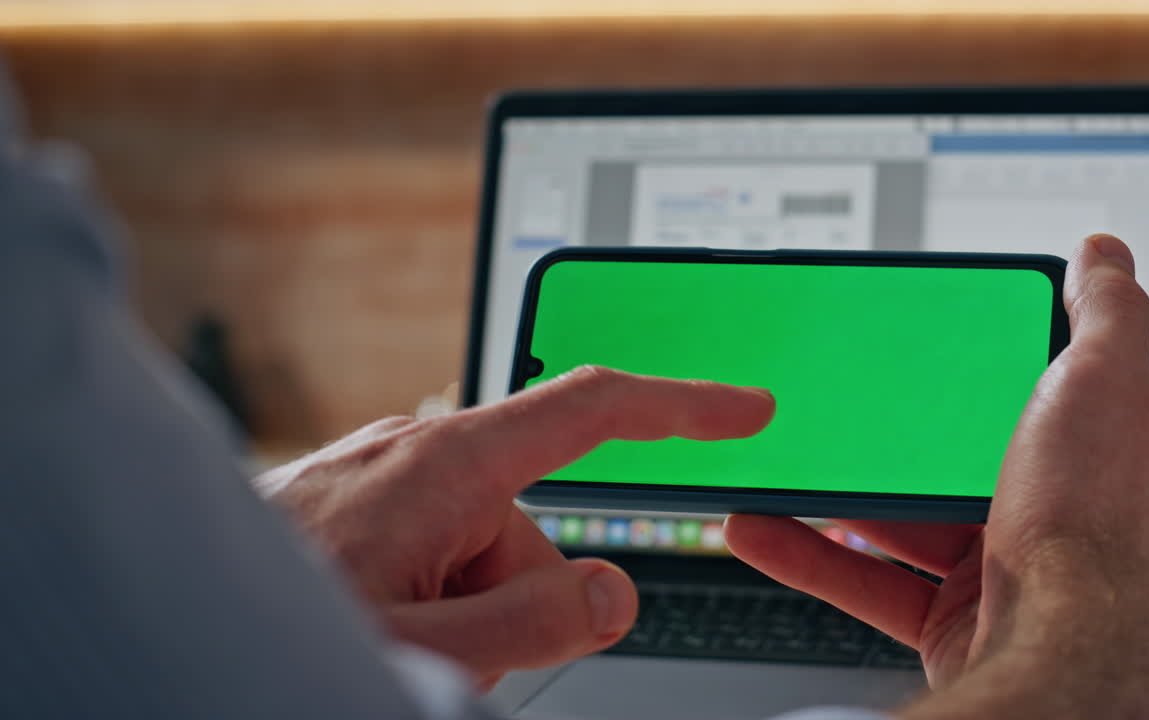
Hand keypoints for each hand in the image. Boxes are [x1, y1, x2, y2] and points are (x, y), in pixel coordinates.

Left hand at [257, 367, 774, 688]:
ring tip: (392, 642)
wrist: (155, 627)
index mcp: (445, 464)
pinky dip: (429, 598)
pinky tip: (373, 622)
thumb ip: (536, 620)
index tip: (743, 411)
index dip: (684, 410)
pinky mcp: (361, 500)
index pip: (594, 409)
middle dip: (515, 601)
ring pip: (484, 551)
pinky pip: (434, 548)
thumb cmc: (267, 630)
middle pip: (535, 526)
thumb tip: (612, 593)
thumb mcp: (429, 648)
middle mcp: (415, 450)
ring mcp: (383, 474)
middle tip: (444, 651)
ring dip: (463, 612)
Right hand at [725, 235, 1148, 717]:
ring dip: (834, 495)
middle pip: (952, 454)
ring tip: (782, 463)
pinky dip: (811, 555)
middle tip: (832, 404)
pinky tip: (762, 527)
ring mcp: (999, 564)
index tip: (917, 344)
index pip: (1029, 385)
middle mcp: (1051, 506)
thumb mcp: (1101, 382)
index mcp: (1091, 446)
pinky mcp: (953, 617)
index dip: (973, 361)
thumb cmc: (1089, 526)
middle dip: (885, 434)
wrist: (1059, 660)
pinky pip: (867, 580)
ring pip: (899, 520)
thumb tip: (1102, 251)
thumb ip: (1107, 311)